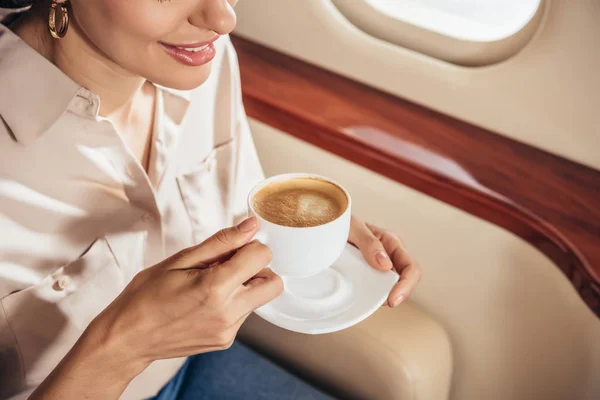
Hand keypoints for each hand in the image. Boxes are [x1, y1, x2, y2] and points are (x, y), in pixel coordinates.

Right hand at [30, 217, 281, 399]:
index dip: (250, 246)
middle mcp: (228, 312)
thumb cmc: (145, 296)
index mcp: (215, 287)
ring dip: (245, 286)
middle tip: (230, 265)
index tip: (233, 247)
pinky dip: (234, 302)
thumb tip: (251, 226)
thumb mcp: (180, 260)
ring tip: (211, 284)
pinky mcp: (225, 341)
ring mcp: (228, 330)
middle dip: (258, 269)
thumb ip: (221, 242)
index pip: (262, 257)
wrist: (127, 338)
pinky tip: (206, 301)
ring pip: (260, 298)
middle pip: (273, 283)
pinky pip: (244, 314)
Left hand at [349, 216, 420, 306]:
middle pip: (406, 281)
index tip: (392, 299)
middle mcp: (389, 256)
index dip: (406, 285)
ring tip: (368, 300)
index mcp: (391, 243)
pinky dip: (371, 296)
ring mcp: (379, 267)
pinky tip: (360, 297)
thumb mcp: (353, 227)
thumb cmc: (341, 222)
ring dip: (383, 296)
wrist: (325, 224)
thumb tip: (386, 266)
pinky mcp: (367, 274)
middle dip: (399, 294)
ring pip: (390, 287)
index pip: (410, 267)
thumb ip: (369, 242)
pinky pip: (375, 289)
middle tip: (384, 304)